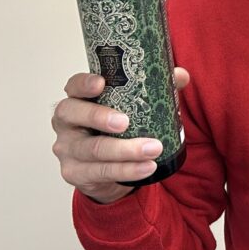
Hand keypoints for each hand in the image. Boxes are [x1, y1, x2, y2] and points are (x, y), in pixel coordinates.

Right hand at [51, 68, 190, 203]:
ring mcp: (68, 149)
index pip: (73, 86)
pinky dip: (126, 170)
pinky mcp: (76, 173)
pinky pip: (101, 172)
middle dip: (99, 117)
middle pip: (73, 115)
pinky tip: (146, 168)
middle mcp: (67, 123)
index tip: (101, 83)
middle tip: (125, 122)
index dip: (83, 83)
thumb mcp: (132, 106)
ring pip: (93, 149)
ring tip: (153, 149)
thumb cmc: (118, 128)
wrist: (108, 169)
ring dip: (125, 150)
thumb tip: (181, 76)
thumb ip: (155, 88)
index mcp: (78, 99)